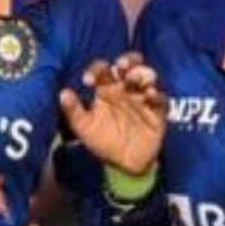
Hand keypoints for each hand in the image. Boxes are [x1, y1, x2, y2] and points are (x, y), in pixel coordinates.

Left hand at [59, 52, 166, 175]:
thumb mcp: (84, 127)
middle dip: (128, 60)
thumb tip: (63, 94)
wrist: (124, 165)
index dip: (96, 69)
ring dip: (143, 74)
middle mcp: (126, 89)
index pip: (103, 70)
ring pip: (148, 76)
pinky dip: (157, 95)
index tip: (89, 80)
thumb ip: (74, 111)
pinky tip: (149, 96)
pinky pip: (161, 99)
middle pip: (130, 65)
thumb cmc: (103, 141)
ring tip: (135, 80)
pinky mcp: (157, 112)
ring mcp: (142, 98)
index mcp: (107, 89)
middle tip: (122, 66)